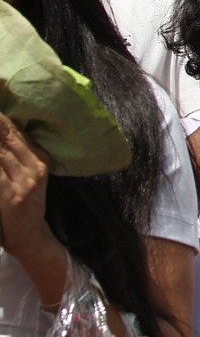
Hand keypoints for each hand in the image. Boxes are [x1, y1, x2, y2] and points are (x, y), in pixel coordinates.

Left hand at [0, 112, 55, 262]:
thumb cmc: (25, 208)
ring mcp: (23, 181)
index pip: (17, 132)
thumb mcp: (31, 179)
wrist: (31, 238)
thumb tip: (3, 138)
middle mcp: (34, 167)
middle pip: (6, 137)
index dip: (2, 117)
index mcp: (40, 160)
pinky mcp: (10, 195)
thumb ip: (18, 158)